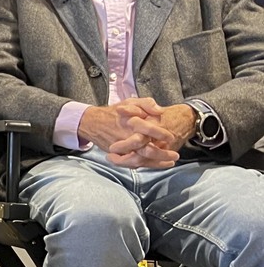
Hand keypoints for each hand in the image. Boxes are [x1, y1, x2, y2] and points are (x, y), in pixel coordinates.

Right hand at [78, 97, 192, 168]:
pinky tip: (157, 164)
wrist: (92, 123)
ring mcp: (121, 147)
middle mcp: (126, 136)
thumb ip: (147, 103)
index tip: (171, 137)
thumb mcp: (131, 101)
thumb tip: (160, 111)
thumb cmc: (114, 113)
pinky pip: (132, 163)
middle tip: (175, 155)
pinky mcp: (117, 154)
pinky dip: (145, 165)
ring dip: (156, 163)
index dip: (161, 134)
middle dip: (162, 154)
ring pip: (140, 160)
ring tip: (170, 162)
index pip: (148, 129)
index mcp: (130, 122)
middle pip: (146, 149)